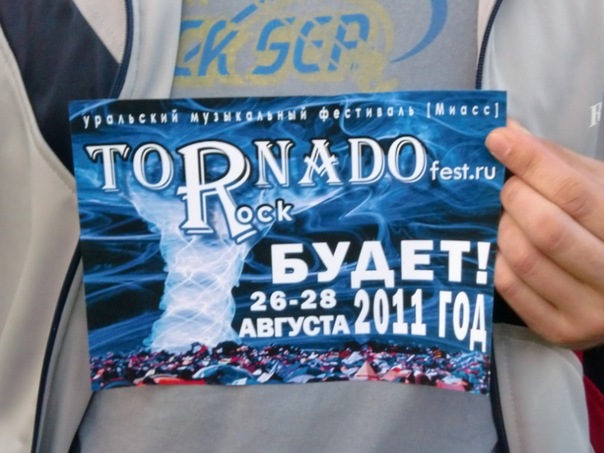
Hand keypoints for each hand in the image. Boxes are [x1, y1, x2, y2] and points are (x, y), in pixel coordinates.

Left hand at [486, 120, 603, 349]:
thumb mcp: (601, 190)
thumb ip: (558, 162)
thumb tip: (507, 129)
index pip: (574, 193)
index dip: (531, 162)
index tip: (497, 139)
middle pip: (545, 228)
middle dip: (514, 197)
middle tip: (506, 187)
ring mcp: (591, 312)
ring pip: (524, 258)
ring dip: (503, 228)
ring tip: (507, 216)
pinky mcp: (560, 331)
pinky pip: (509, 287)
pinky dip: (497, 259)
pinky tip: (505, 246)